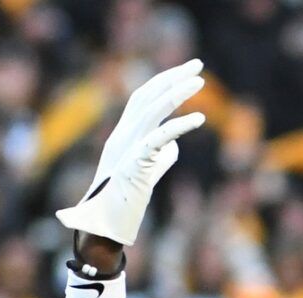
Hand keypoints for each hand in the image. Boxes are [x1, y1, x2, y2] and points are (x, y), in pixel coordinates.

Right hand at [56, 59, 206, 247]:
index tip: (188, 73)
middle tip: (198, 64)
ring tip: (200, 80)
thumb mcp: (145, 174)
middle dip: (172, 76)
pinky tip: (200, 119)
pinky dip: (179, 126)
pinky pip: (158, 138)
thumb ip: (159, 156)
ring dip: (176, 92)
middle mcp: (123, 136)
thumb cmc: (122, 205)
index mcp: (124, 136)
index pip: (143, 98)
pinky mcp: (135, 165)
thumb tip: (174, 146)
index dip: (164, 82)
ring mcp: (127, 149)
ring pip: (151, 110)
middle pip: (147, 95)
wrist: (102, 228)